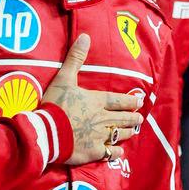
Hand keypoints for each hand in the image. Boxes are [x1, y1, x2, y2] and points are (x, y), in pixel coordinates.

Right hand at [43, 33, 142, 165]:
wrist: (48, 132)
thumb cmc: (56, 105)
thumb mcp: (64, 78)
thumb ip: (75, 58)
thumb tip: (85, 36)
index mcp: (97, 101)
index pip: (119, 101)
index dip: (130, 101)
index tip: (139, 102)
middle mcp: (103, 119)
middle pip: (122, 118)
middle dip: (132, 118)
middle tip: (140, 118)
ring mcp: (99, 137)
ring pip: (118, 134)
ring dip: (127, 132)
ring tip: (133, 131)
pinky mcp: (93, 152)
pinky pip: (109, 153)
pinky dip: (116, 152)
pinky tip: (119, 151)